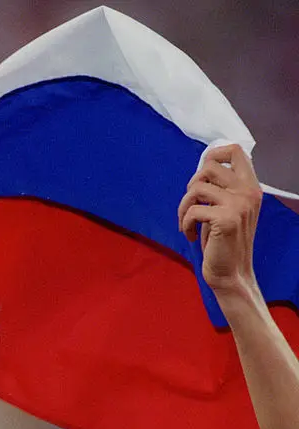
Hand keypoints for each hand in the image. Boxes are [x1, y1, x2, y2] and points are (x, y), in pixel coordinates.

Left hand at [177, 144, 261, 293]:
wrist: (230, 272)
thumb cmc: (223, 241)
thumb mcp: (225, 208)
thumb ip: (220, 188)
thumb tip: (202, 168)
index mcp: (250, 187)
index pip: (235, 150)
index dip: (212, 155)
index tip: (200, 175)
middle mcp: (248, 192)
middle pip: (209, 166)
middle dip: (191, 185)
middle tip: (192, 205)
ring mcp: (239, 204)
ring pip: (196, 187)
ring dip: (184, 206)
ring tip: (187, 222)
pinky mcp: (227, 219)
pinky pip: (192, 210)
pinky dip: (184, 223)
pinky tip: (189, 235)